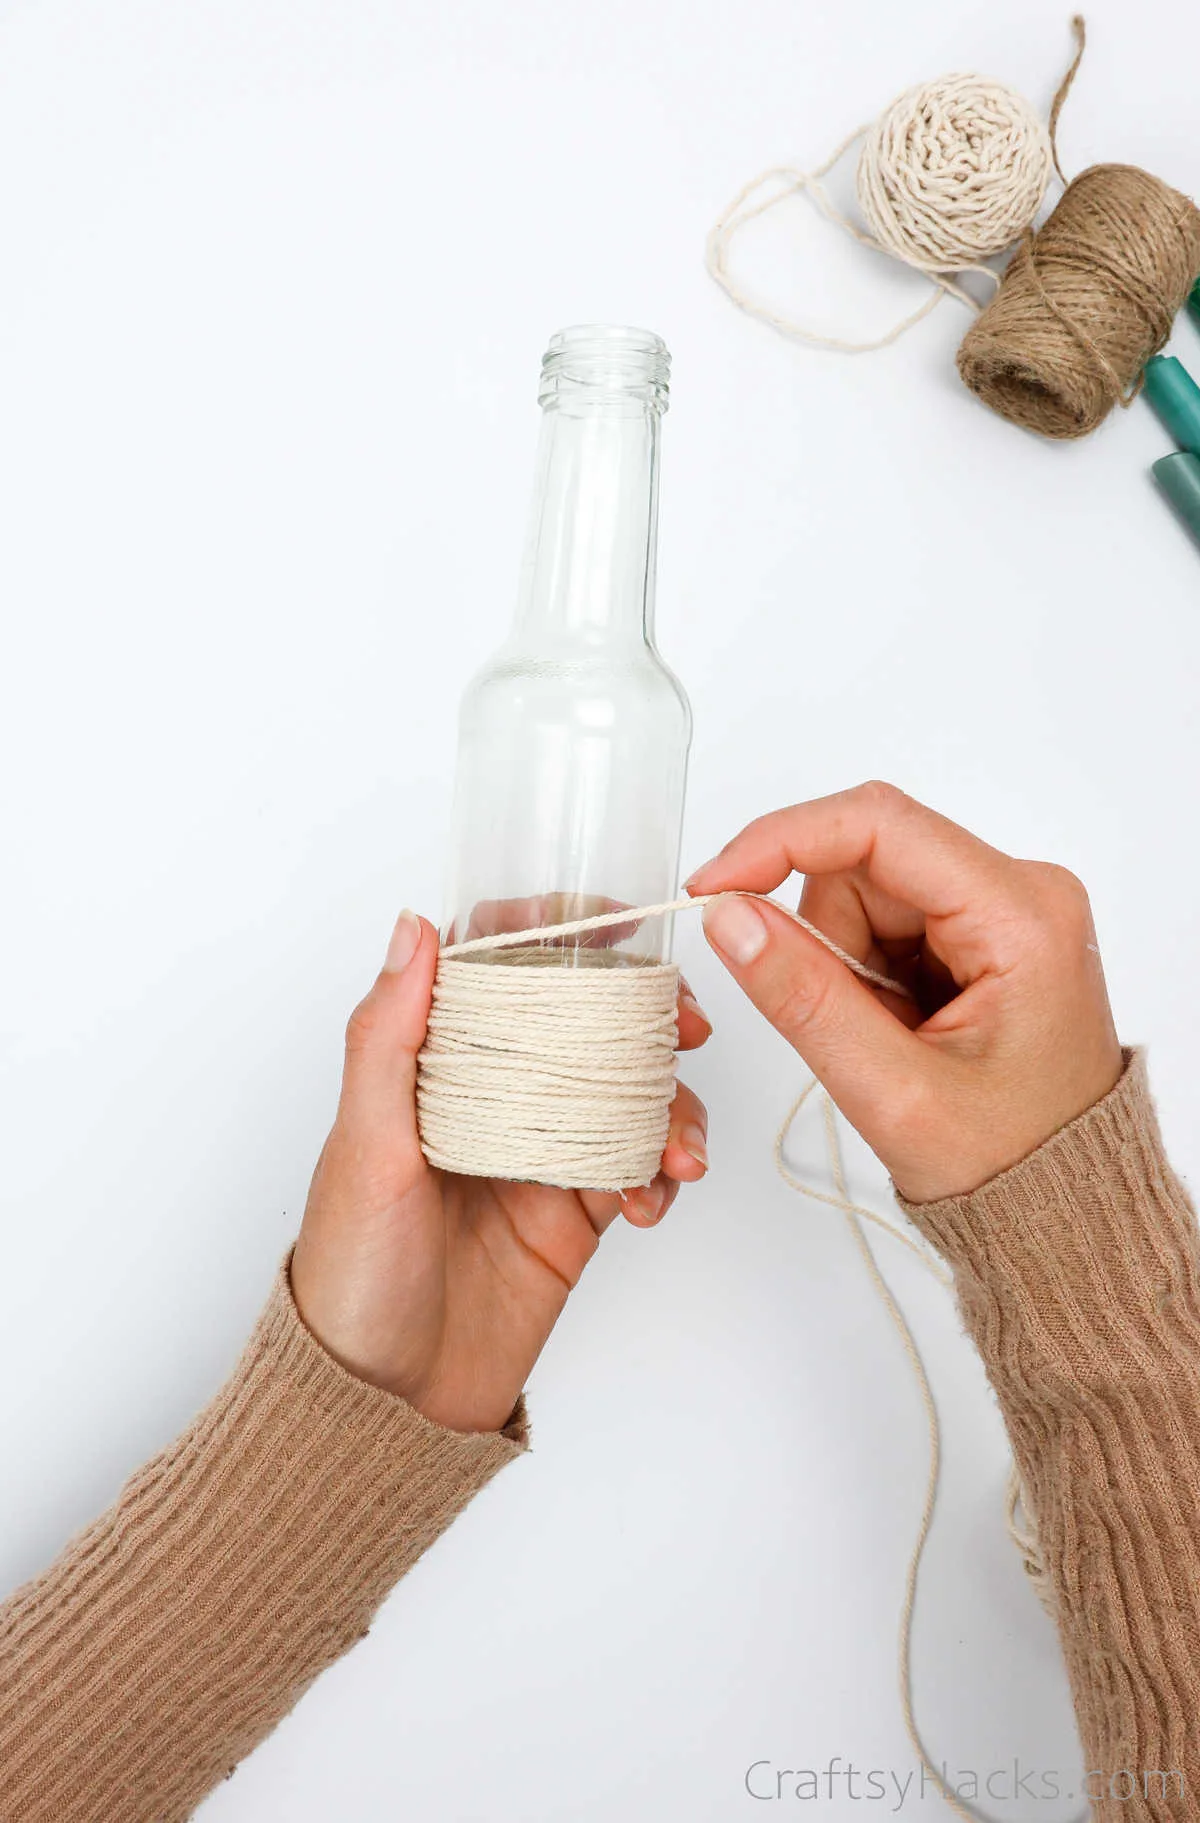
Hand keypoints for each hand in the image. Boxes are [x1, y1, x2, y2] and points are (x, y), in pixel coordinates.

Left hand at [291, 911, 710, 1432]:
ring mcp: (542, 1149)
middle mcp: (494, 1094)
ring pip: (631, 1089)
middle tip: (690, 1028)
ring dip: (673, 1105)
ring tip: (680, 1152)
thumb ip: (388, 1038)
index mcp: (434, 1063)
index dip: (560, 928)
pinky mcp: (577, 1212)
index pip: (499, 962)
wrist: (384, 1406)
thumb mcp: (363, 1151)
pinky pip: (642, 1166)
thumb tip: (416, 927)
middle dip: (650, 1012)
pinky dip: (664, 1174)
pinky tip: (653, 1202)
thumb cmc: (351, 1275)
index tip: (619, 924)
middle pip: (587, 1016)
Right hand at [687, 782, 1121, 1202]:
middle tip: (852, 1026)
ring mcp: (1001, 906)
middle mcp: (1020, 889)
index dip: (780, 841)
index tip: (712, 889)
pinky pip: (884, 919)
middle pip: (864, 860)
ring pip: (864, 890)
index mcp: (1020, 914)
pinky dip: (865, 973)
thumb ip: (804, 997)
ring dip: (844, 963)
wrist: (1066, 1206)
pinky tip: (897, 1028)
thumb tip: (727, 916)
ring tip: (887, 1040)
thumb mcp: (892, 1091)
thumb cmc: (1011, 1162)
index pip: (878, 824)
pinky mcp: (981, 929)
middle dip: (825, 939)